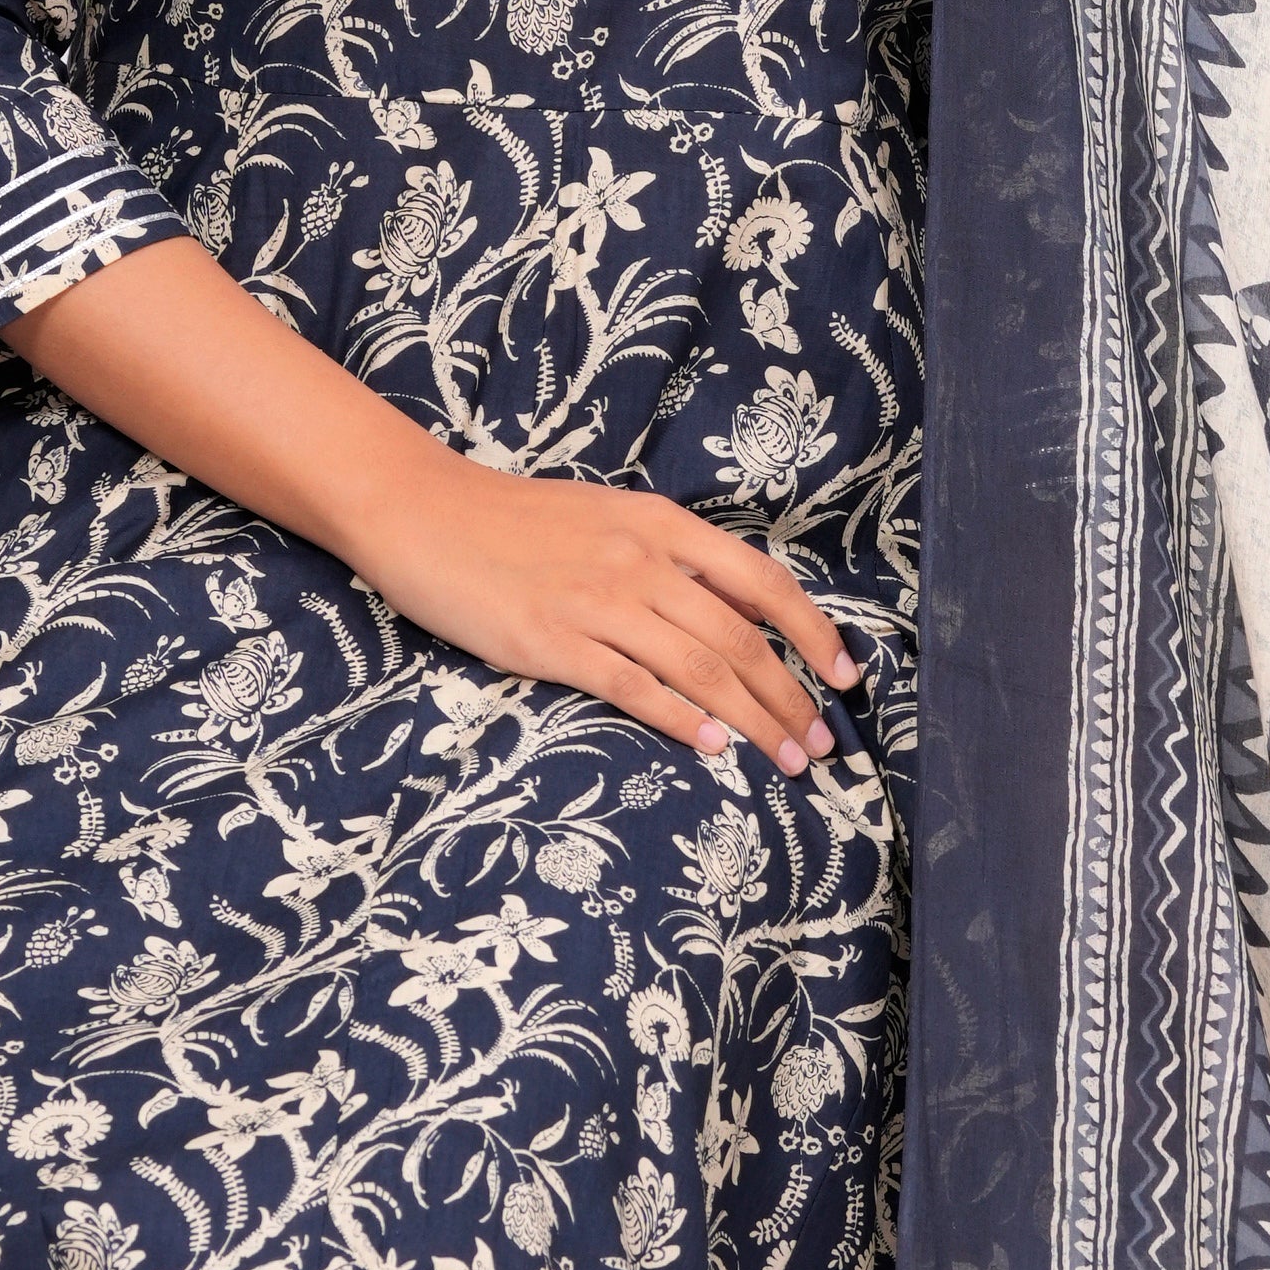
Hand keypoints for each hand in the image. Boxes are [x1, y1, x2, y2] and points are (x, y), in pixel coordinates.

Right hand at [342, 441, 857, 767]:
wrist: (424, 510)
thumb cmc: (519, 521)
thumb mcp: (611, 519)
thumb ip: (672, 561)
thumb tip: (738, 614)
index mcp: (663, 526)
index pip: (764, 584)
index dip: (814, 635)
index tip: (845, 679)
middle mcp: (642, 560)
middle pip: (739, 639)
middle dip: (790, 699)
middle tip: (818, 747)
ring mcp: (596, 601)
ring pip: (699, 668)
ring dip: (750, 720)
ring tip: (782, 759)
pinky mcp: (551, 640)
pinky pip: (631, 686)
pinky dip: (677, 719)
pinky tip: (709, 748)